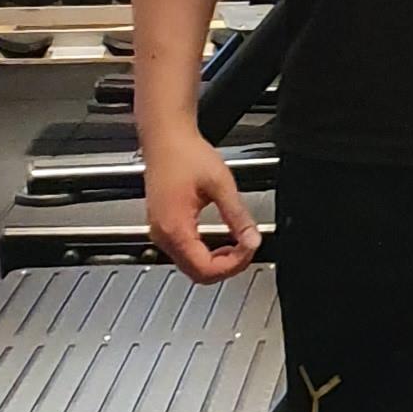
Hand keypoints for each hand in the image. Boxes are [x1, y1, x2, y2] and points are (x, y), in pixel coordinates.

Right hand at [143, 128, 261, 283]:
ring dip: (217, 262)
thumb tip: (252, 239)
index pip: (205, 268)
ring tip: (237, 246)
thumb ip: (238, 215)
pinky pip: (185, 253)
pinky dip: (205, 254)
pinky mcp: (163, 227)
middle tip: (247, 250)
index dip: (233, 265)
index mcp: (174, 227)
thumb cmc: (184, 154)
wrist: (165, 138)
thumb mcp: (220, 184)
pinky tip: (221, 242)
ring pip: (191, 267)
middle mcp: (163, 234)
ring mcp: (160, 232)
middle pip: (197, 274)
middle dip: (226, 267)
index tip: (250, 249)